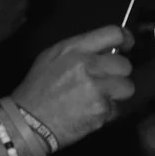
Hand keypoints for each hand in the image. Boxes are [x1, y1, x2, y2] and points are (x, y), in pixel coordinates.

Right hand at [8, 26, 135, 149]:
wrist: (28, 122)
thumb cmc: (38, 88)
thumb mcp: (51, 57)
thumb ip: (79, 50)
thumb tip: (105, 50)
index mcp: (75, 49)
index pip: (114, 34)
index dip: (125, 39)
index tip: (126, 46)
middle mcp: (88, 65)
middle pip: (125, 64)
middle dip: (118, 73)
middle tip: (105, 80)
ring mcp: (97, 89)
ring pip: (127, 87)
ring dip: (117, 93)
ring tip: (99, 97)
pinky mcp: (102, 110)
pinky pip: (117, 108)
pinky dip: (107, 111)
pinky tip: (90, 112)